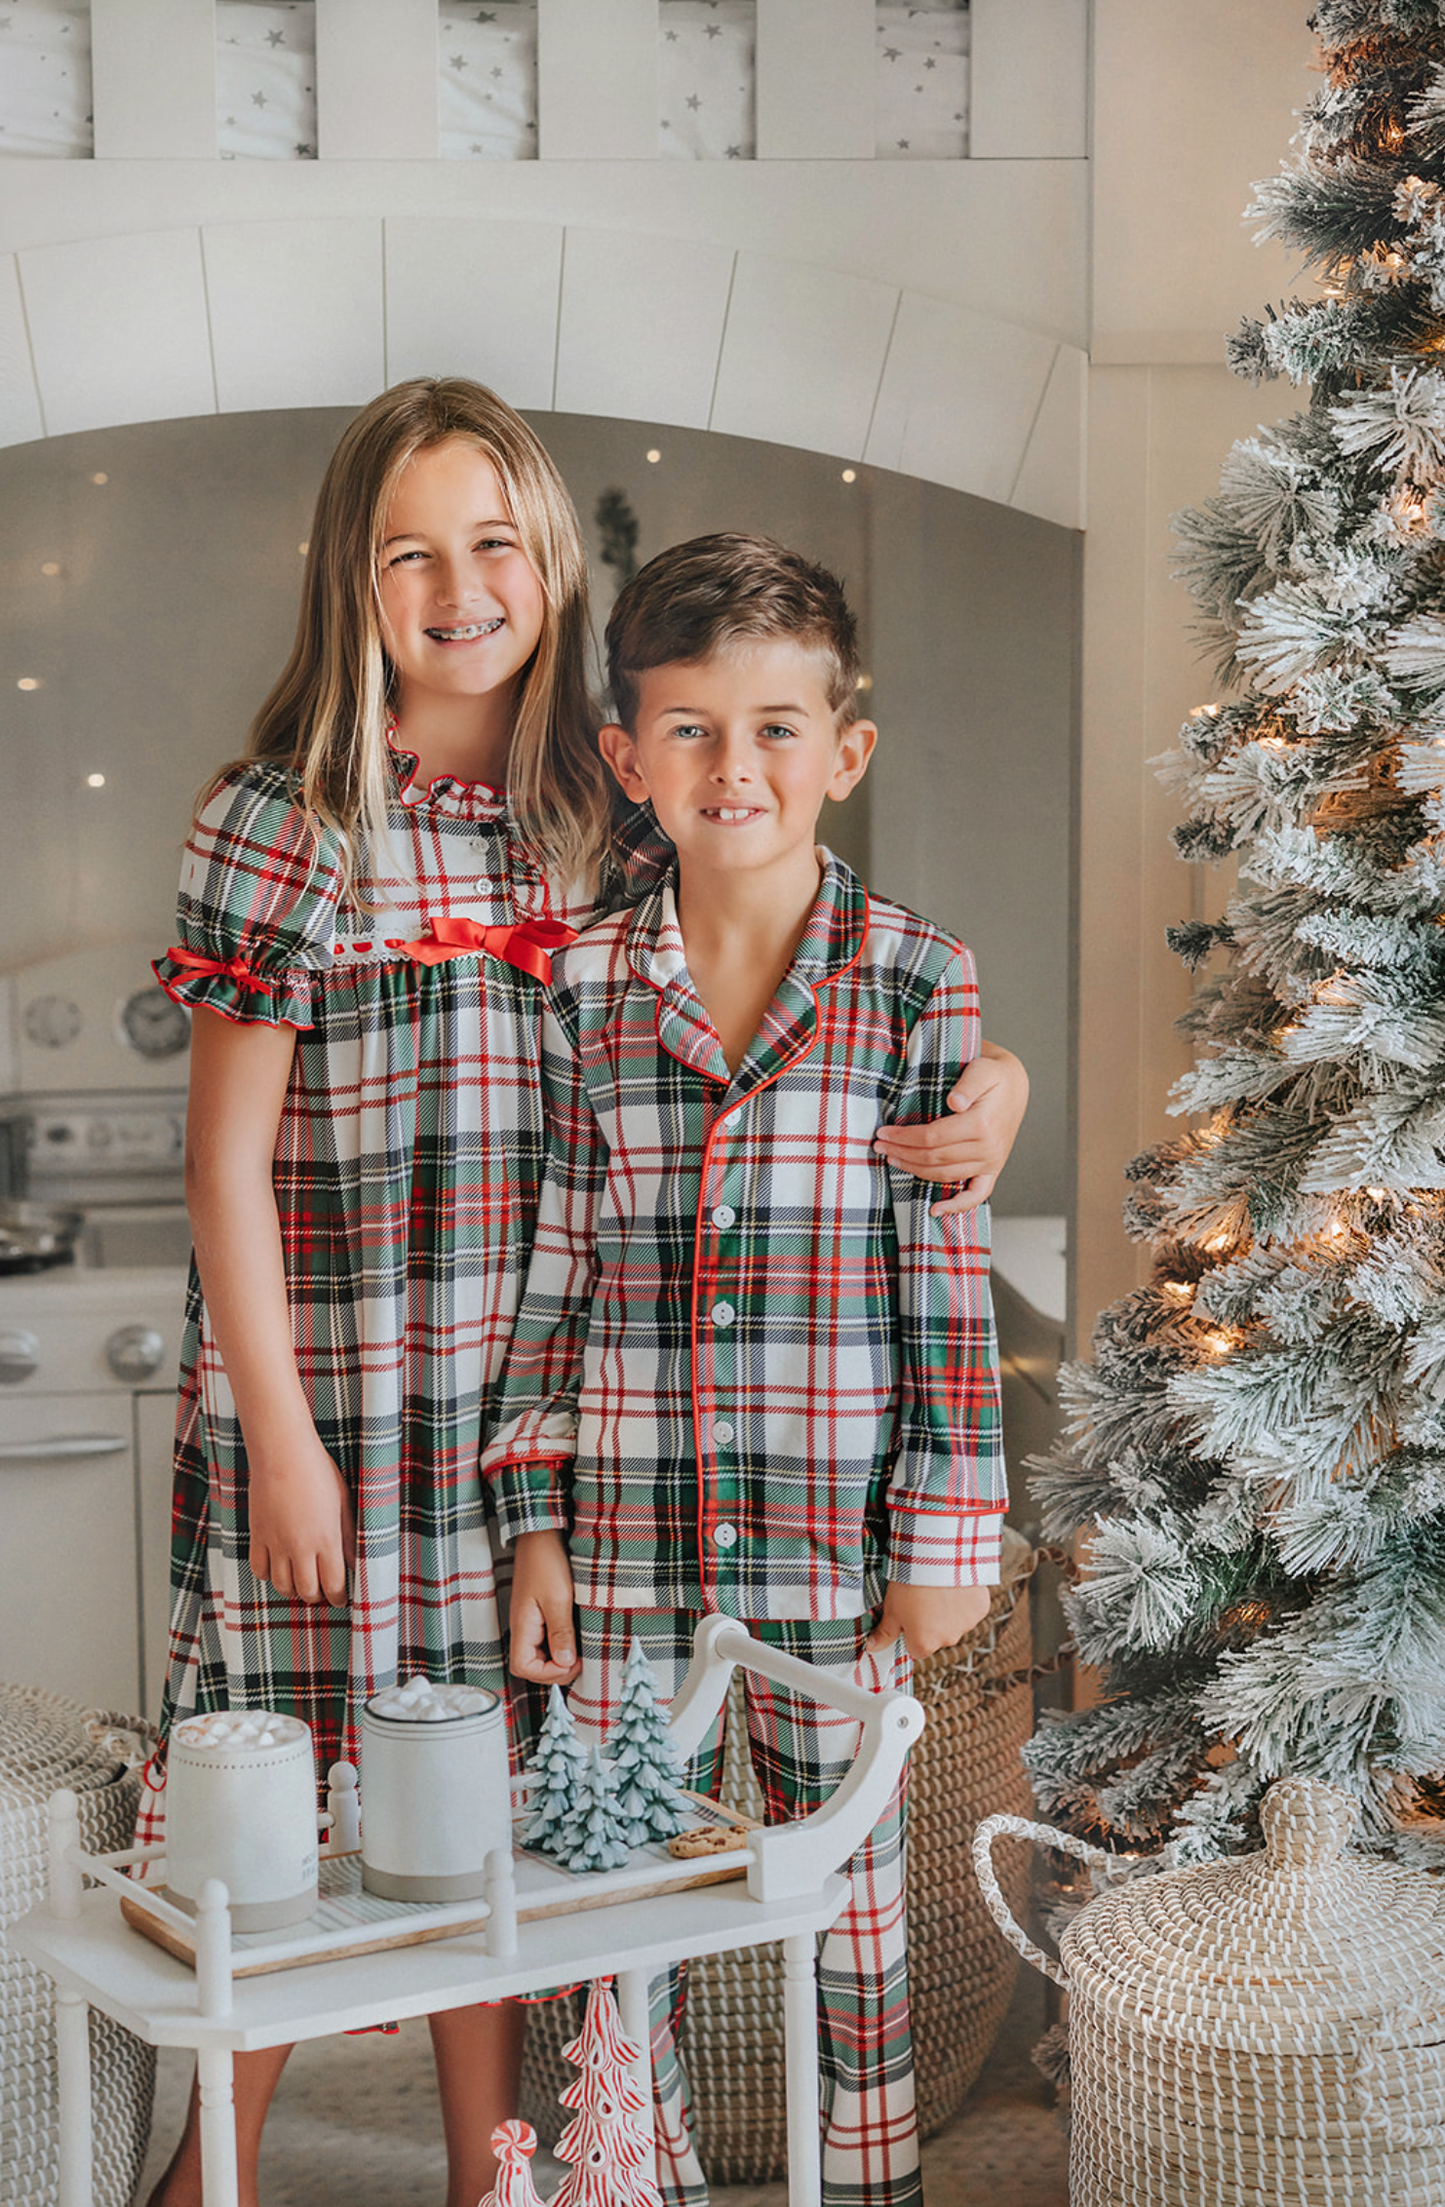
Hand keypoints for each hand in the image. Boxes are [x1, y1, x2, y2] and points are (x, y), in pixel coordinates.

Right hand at [247, 1433, 355, 1606]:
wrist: (283, 1452)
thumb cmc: (318, 1472)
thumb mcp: (344, 1502)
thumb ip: (349, 1536)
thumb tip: (354, 1561)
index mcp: (326, 1539)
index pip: (333, 1585)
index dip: (339, 1598)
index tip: (342, 1598)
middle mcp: (300, 1547)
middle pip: (307, 1591)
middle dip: (317, 1596)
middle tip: (322, 1591)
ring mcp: (276, 1543)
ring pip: (282, 1586)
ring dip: (293, 1590)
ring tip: (301, 1582)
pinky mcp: (257, 1536)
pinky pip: (259, 1570)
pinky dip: (269, 1575)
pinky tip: (279, 1568)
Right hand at [508, 1530, 581, 1683]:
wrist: (541, 1535)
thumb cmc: (546, 1562)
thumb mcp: (558, 1598)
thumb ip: (560, 1632)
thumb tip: (565, 1662)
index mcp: (522, 1626)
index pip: (523, 1667)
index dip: (547, 1673)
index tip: (571, 1662)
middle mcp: (523, 1628)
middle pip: (532, 1665)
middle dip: (556, 1670)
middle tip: (581, 1660)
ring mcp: (531, 1622)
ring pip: (541, 1654)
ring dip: (560, 1658)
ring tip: (582, 1651)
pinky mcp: (540, 1614)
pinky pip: (547, 1639)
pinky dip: (561, 1644)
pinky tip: (577, 1638)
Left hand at [864, 1581, 992, 1661]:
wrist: (936, 1556)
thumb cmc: (910, 1583)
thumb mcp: (891, 1608)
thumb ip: (884, 1633)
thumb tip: (871, 1648)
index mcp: (924, 1645)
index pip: (915, 1647)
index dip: (910, 1630)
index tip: (909, 1612)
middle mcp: (947, 1640)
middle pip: (938, 1636)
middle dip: (932, 1621)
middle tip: (923, 1597)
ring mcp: (966, 1625)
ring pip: (956, 1623)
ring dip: (950, 1611)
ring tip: (940, 1588)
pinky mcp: (981, 1608)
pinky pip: (972, 1608)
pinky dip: (966, 1599)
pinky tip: (956, 1584)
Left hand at [874, 1040, 1028, 1216]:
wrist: (1014, 1087)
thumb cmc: (992, 1077)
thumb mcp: (982, 1069)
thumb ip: (968, 1084)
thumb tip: (954, 1102)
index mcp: (981, 1124)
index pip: (933, 1138)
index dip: (904, 1138)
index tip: (883, 1133)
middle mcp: (987, 1148)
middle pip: (934, 1158)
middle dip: (902, 1153)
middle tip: (879, 1146)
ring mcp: (991, 1162)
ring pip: (945, 1175)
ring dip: (915, 1171)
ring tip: (893, 1160)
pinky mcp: (992, 1170)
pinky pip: (976, 1196)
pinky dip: (956, 1206)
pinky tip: (935, 1209)